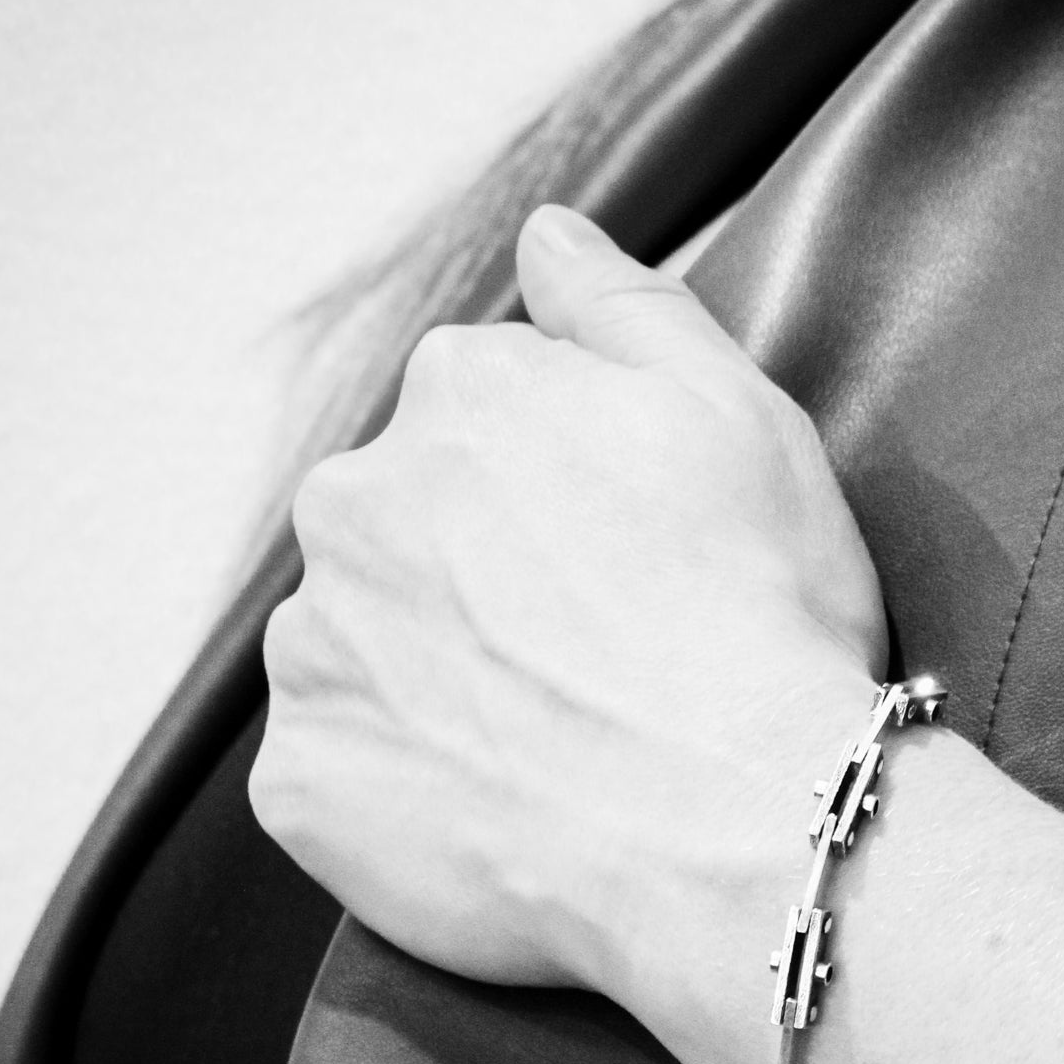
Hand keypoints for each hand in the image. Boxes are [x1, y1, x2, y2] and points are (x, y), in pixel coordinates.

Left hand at [250, 205, 885, 994]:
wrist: (739, 830)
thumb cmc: (761, 619)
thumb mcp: (738, 412)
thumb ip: (624, 305)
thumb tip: (544, 232)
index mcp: (459, 394)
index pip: (485, 419)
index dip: (571, 500)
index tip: (632, 566)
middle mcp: (353, 503)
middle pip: (408, 531)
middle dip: (481, 583)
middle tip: (594, 665)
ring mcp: (315, 651)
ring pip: (364, 651)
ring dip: (433, 685)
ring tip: (552, 752)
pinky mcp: (301, 785)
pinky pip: (341, 778)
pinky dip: (403, 796)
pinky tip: (501, 816)